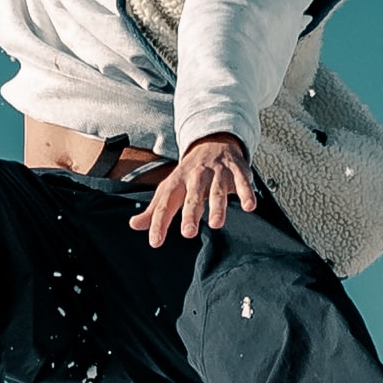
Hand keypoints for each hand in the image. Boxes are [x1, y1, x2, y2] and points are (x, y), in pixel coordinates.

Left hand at [133, 133, 261, 246]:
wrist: (213, 142)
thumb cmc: (190, 172)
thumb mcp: (170, 188)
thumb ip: (155, 209)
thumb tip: (134, 225)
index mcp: (177, 182)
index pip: (166, 203)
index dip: (159, 222)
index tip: (155, 241)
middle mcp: (196, 176)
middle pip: (193, 196)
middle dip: (190, 213)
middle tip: (188, 233)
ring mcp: (217, 172)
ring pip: (217, 190)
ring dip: (217, 206)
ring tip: (216, 223)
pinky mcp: (236, 170)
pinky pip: (242, 182)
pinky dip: (246, 192)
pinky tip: (249, 206)